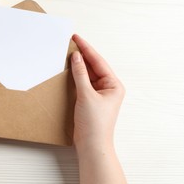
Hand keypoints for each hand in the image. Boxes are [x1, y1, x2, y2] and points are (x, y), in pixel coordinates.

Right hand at [71, 34, 124, 150]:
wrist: (92, 145)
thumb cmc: (95, 124)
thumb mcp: (86, 95)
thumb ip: (80, 74)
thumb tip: (76, 57)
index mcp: (114, 85)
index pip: (98, 62)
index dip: (87, 49)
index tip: (76, 38)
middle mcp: (109, 88)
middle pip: (94, 66)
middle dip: (83, 55)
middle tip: (71, 42)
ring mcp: (100, 94)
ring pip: (88, 74)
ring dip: (79, 64)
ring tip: (69, 52)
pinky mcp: (91, 100)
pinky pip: (84, 82)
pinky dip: (77, 75)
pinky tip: (70, 69)